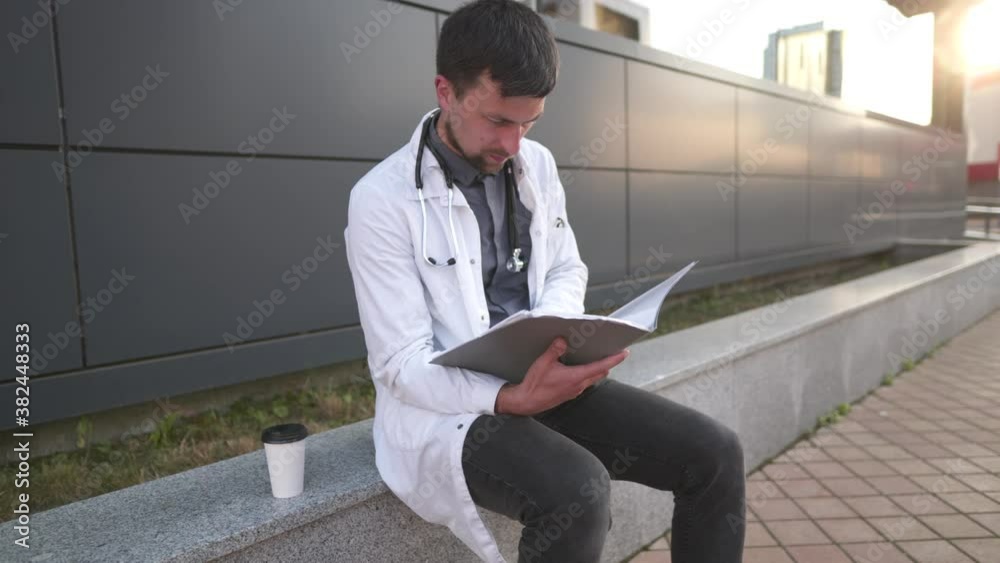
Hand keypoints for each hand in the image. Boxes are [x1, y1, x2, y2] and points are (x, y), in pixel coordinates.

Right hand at [496, 337, 628, 415]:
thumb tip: (562, 340)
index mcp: (576, 377)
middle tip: (613, 352)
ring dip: (597, 369)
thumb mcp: (543, 363)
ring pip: (592, 378)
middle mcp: (578, 385)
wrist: (526, 402)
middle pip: (600, 373)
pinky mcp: (569, 393)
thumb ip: (554, 350)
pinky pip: (583, 383)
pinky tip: (578, 368)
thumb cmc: (534, 384)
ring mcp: (574, 391)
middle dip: (608, 363)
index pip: (600, 367)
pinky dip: (587, 374)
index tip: (624, 353)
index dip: (614, 359)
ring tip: (596, 357)